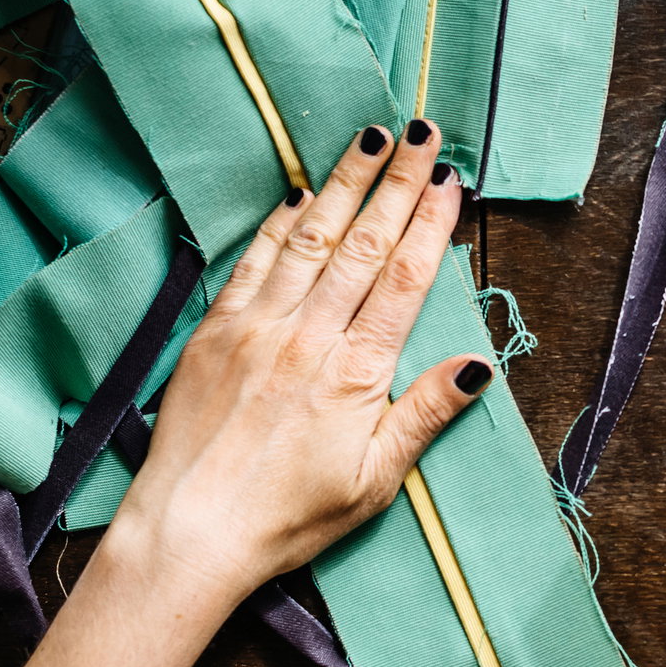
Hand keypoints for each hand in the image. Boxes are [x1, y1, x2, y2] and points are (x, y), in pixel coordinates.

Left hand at [108, 121, 488, 609]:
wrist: (189, 532)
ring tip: (371, 138)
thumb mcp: (373, 482)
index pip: (403, 280)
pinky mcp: (214, 332)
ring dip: (344, 183)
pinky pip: (254, 262)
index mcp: (355, 374)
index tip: (449, 180)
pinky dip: (280, 223)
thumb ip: (424, 415)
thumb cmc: (286, 519)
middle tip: (423, 134)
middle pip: (363, 243)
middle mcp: (307, 337)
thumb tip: (477, 365)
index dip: (429, 224)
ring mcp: (256, 328)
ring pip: (310, 238)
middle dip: (397, 182)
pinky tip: (300, 195)